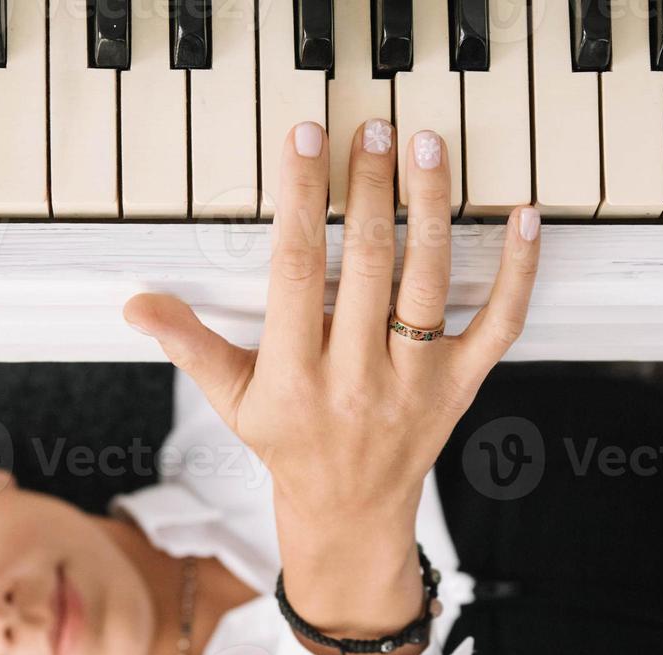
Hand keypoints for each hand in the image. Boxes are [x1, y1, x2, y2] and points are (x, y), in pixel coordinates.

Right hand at [124, 120, 540, 648]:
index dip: (301, 201)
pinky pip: (498, 324)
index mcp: (295, 376)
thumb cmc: (291, 448)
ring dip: (430, 209)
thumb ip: (190, 345)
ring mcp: (414, 382)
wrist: (350, 514)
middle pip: (369, 266)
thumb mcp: (231, 401)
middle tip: (372, 132)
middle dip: (371, 189)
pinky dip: (516, 273)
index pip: (297, 271)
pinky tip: (523, 221)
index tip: (305, 144)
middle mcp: (358, 377)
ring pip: (429, 283)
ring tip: (425, 149)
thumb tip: (140, 305)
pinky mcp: (459, 385)